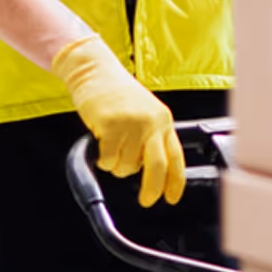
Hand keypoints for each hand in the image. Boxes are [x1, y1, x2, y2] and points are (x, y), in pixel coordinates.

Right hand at [52, 35, 186, 206]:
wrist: (96, 70)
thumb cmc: (118, 93)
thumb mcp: (145, 112)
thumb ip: (151, 137)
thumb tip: (151, 171)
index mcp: (163, 119)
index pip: (175, 156)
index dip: (176, 181)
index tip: (172, 197)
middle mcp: (151, 121)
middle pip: (157, 167)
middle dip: (151, 189)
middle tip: (146, 200)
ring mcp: (132, 123)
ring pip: (126, 166)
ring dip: (117, 166)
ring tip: (112, 145)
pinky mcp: (111, 126)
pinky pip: (108, 160)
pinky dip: (103, 159)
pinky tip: (102, 141)